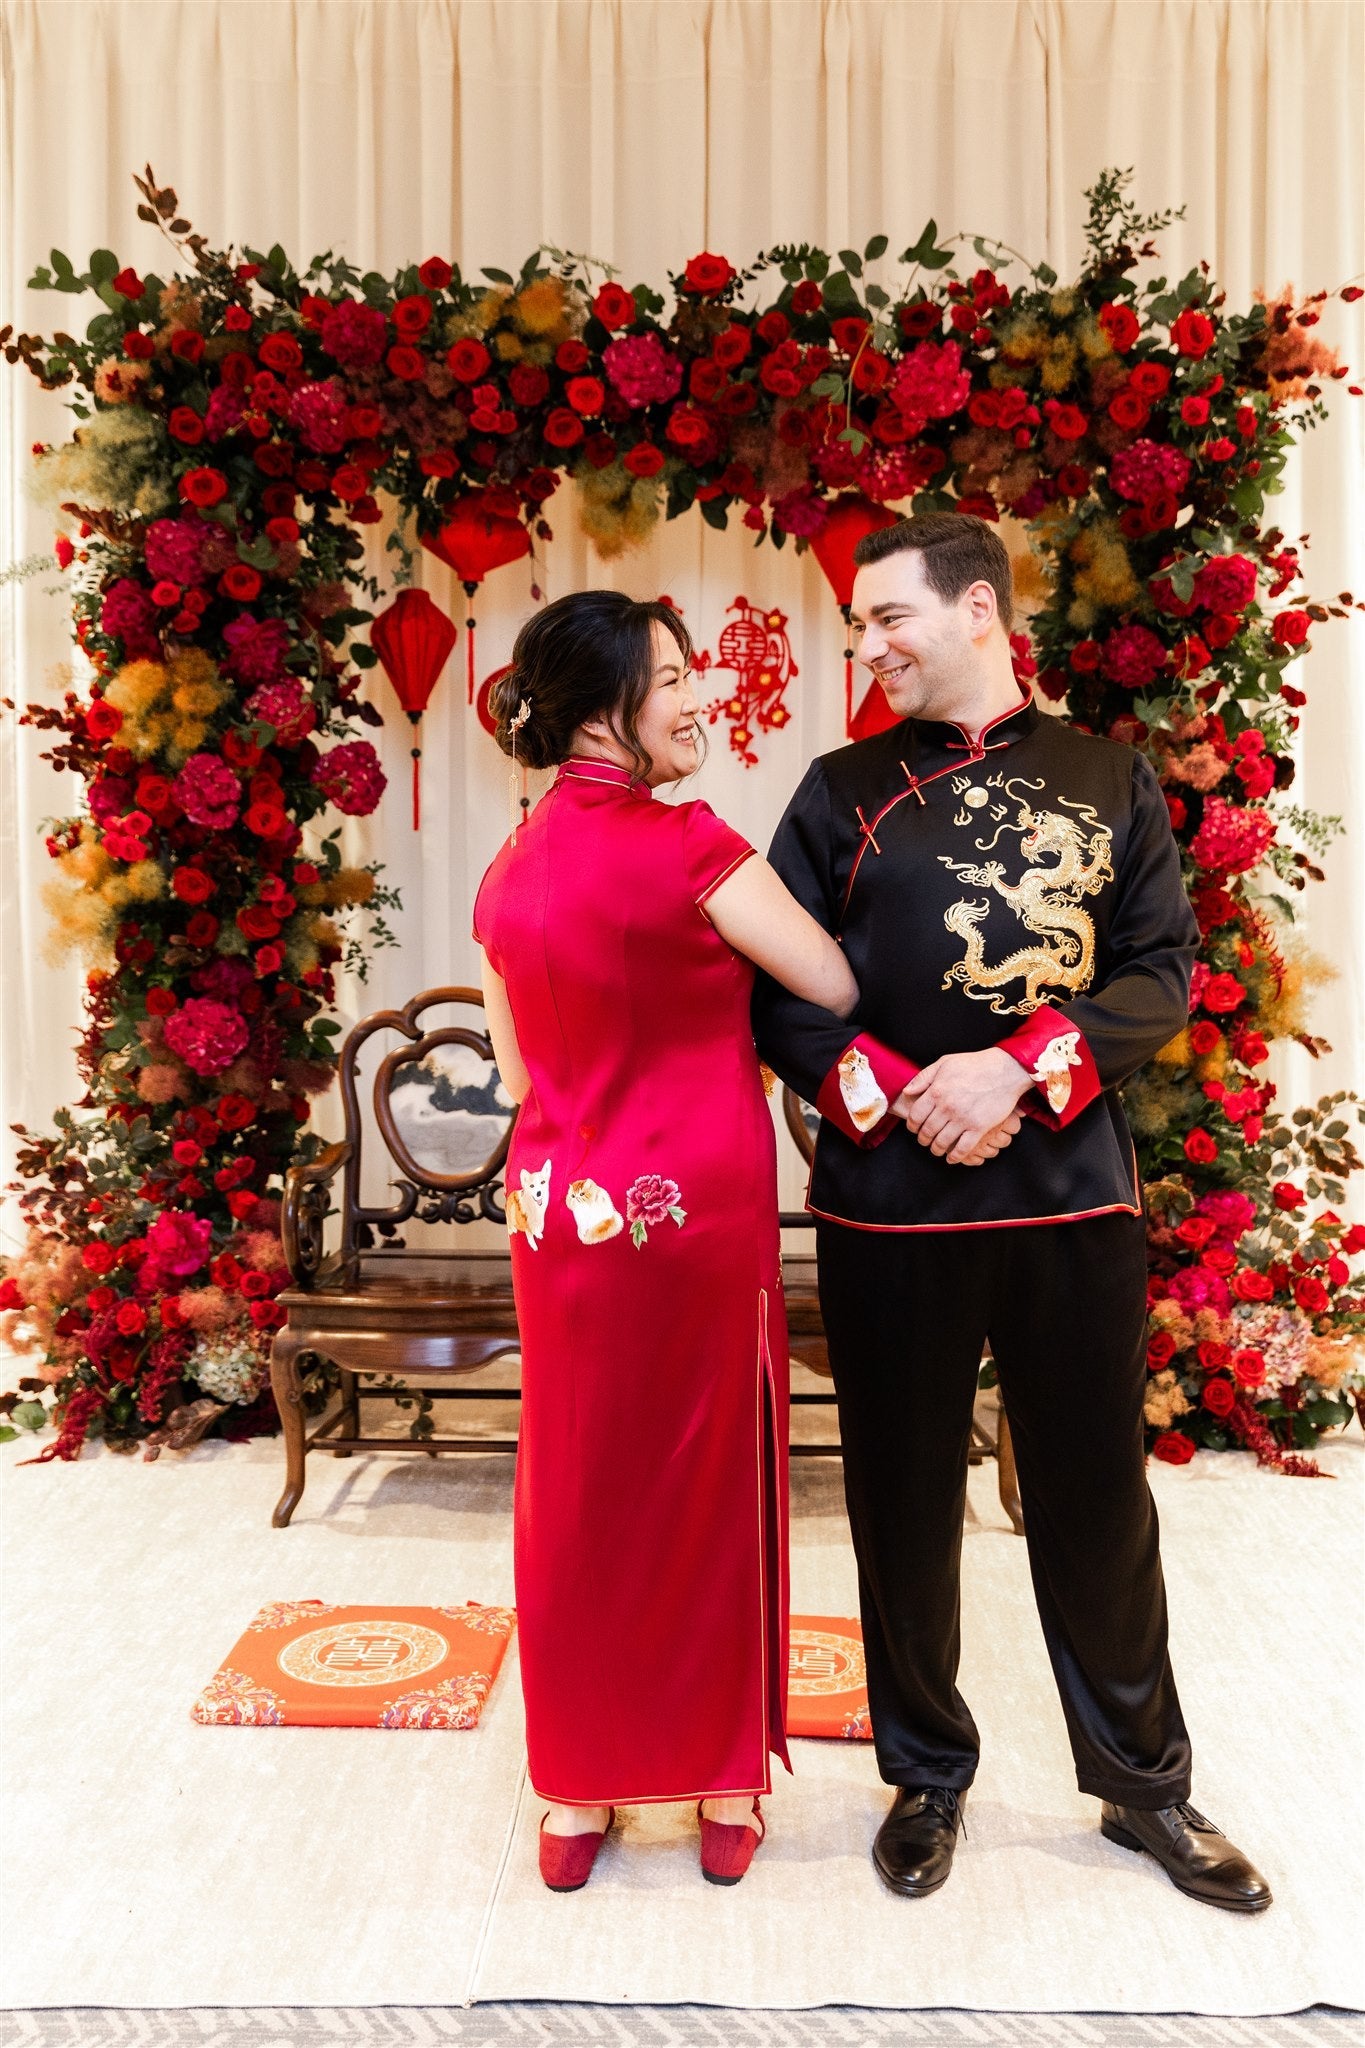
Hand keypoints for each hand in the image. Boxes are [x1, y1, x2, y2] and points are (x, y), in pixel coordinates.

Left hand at [892, 1048, 1032, 1162]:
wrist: (1005, 1070)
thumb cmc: (975, 1065)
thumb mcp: (945, 1063)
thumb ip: (923, 1077)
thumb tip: (907, 1091)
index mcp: (937, 1091)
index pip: (916, 1116)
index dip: (912, 1125)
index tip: (914, 1129)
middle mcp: (948, 1107)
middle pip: (927, 1131)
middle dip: (923, 1139)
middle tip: (924, 1141)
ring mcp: (963, 1118)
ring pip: (942, 1142)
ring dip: (936, 1149)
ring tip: (936, 1149)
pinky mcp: (979, 1127)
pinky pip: (963, 1148)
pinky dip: (955, 1157)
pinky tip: (952, 1158)